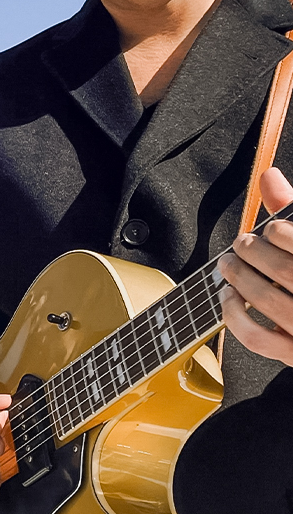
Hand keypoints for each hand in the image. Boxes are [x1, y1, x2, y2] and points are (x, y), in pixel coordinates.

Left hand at [220, 167, 292, 362]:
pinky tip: (227, 298)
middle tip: (241, 245)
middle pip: (280, 269)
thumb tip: (268, 175)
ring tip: (228, 265)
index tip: (270, 230)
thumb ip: (292, 212)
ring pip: (266, 299)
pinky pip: (257, 337)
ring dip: (237, 277)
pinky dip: (234, 315)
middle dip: (250, 251)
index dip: (278, 232)